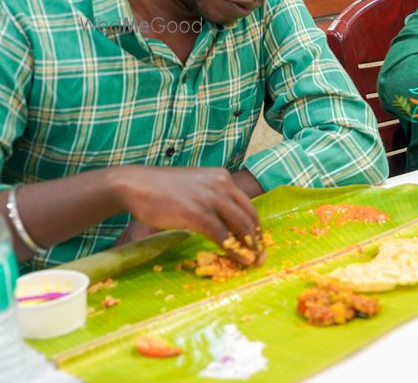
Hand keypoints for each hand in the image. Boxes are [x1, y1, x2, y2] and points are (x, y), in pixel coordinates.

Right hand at [111, 166, 262, 265]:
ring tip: (252, 261)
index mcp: (222, 178)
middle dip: (256, 239)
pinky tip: (239, 260)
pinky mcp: (198, 213)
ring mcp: (210, 198)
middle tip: (260, 256)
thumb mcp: (194, 188)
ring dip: (249, 247)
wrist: (134, 184)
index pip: (247, 205)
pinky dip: (233, 250)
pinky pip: (223, 235)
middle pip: (248, 216)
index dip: (255, 226)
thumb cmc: (160, 189)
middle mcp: (221, 184)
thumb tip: (222, 223)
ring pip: (240, 226)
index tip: (257, 242)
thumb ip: (210, 200)